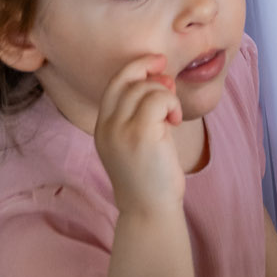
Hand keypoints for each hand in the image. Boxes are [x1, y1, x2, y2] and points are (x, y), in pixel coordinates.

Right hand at [94, 56, 187, 220]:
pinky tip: (174, 121)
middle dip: (151, 72)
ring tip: (172, 116)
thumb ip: (140, 111)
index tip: (156, 63)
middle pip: (127, 78)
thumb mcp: (134, 142)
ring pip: (145, 87)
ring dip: (166, 95)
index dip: (135, 67)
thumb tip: (159, 75)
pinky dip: (171, 103)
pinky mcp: (140, 133)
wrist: (150, 213)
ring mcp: (121, 129)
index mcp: (102, 128)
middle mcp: (106, 126)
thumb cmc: (149, 179)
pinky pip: (159, 98)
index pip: (114, 83)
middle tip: (170, 84)